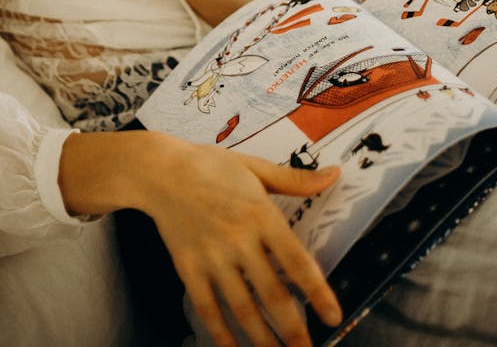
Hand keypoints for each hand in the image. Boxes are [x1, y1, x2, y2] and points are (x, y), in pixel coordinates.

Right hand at [147, 138, 341, 346]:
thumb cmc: (210, 166)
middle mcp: (239, 240)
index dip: (317, 293)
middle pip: (272, 294)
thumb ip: (296, 179)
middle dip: (293, 330)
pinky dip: (221, 334)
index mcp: (260, 213)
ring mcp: (212, 257)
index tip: (332, 317)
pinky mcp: (189, 269)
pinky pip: (208, 308)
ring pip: (242, 308)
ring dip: (263, 339)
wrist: (160, 170)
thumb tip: (336, 175)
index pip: (296, 261)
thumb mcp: (255, 167)